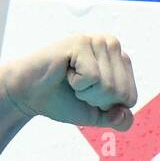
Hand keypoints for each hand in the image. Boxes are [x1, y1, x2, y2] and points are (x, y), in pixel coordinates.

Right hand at [0, 34, 136, 129]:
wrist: (28, 94)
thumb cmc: (63, 101)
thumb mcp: (97, 116)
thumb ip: (118, 120)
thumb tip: (124, 114)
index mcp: (120, 61)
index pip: (130, 98)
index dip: (107, 107)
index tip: (88, 95)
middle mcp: (111, 45)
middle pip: (122, 93)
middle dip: (97, 100)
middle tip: (77, 88)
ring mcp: (97, 40)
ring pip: (109, 86)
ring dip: (86, 92)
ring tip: (71, 80)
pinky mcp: (81, 41)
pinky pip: (92, 78)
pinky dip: (77, 84)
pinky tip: (65, 72)